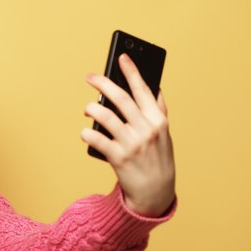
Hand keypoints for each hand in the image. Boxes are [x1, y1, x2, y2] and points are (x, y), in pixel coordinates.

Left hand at [81, 53, 175, 216]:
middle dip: (103, 83)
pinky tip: (85, 132)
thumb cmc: (158, 160)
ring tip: (87, 109)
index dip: (131, 71)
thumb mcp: (165, 135)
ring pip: (105, 116)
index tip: (121, 57)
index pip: (143, 90)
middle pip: (120, 98)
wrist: (156, 193)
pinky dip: (87, 134)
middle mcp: (146, 129)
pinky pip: (97, 139)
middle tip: (90, 77)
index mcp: (158, 120)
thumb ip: (159, 112)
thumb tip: (155, 88)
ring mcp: (132, 144)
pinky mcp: (118, 158)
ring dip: (92, 109)